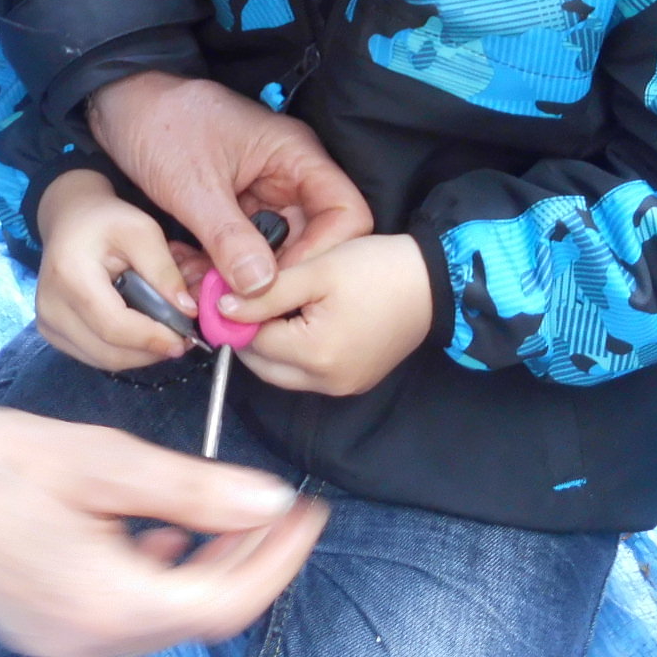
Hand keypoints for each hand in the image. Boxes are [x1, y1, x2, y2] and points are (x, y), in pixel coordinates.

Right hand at [0, 407, 327, 656]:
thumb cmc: (0, 462)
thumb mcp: (106, 462)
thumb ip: (194, 490)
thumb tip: (269, 501)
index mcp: (107, 601)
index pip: (225, 602)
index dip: (276, 561)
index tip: (307, 514)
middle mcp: (90, 638)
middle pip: (200, 616)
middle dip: (248, 562)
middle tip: (275, 507)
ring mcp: (65, 641)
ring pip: (166, 619)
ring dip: (207, 571)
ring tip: (226, 514)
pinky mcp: (48, 629)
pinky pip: (127, 618)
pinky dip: (162, 580)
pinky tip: (161, 533)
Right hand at [35, 170, 197, 368]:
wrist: (70, 219)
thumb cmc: (107, 220)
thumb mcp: (142, 231)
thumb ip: (164, 270)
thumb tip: (187, 312)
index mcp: (69, 278)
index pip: (113, 326)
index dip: (151, 339)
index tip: (185, 340)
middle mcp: (50, 307)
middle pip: (109, 352)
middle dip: (151, 351)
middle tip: (183, 340)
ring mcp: (48, 324)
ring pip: (104, 360)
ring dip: (140, 355)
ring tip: (166, 334)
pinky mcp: (52, 332)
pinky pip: (94, 356)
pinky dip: (124, 352)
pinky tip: (142, 333)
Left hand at [87, 73, 371, 295]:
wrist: (119, 104)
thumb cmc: (161, 123)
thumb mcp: (193, 185)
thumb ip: (229, 237)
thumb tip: (261, 288)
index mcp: (295, 157)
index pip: (345, 212)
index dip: (327, 253)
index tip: (287, 286)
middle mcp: (288, 177)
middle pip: (311, 240)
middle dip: (276, 278)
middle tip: (240, 306)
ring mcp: (261, 195)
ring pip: (271, 252)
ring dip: (241, 279)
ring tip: (204, 294)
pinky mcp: (234, 209)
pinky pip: (241, 250)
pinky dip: (219, 268)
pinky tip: (191, 279)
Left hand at [219, 234, 433, 396]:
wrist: (435, 283)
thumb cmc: (377, 269)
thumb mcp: (317, 271)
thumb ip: (266, 293)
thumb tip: (222, 309)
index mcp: (315, 355)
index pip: (251, 343)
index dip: (235, 316)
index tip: (225, 291)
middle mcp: (327, 382)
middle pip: (262, 366)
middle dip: (249, 334)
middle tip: (247, 299)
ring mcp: (342, 387)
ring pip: (283, 373)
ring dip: (271, 345)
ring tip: (275, 306)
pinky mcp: (354, 382)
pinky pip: (308, 374)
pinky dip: (295, 352)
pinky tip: (300, 321)